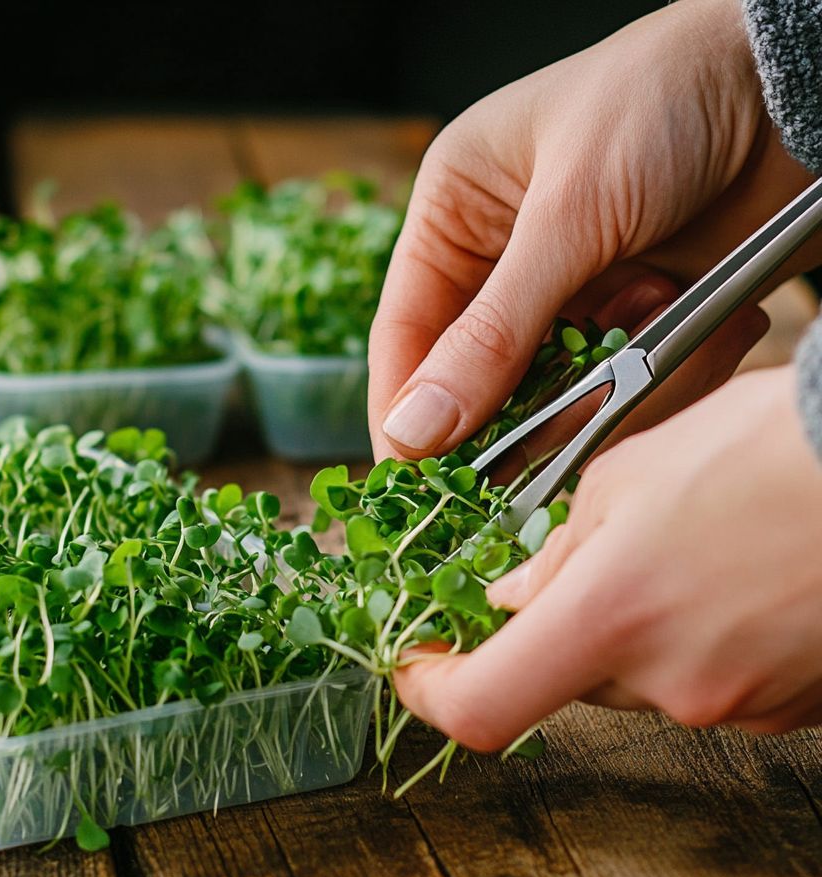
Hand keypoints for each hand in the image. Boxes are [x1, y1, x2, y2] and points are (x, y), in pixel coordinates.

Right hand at [370, 0, 816, 461]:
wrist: (791, 85)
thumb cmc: (662, 102)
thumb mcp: (568, 215)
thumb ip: (492, 334)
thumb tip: (413, 429)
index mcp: (454, 217)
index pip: (406, 335)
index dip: (408, 410)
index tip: (423, 478)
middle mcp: (502, 263)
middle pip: (481, 381)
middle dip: (532, 400)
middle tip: (571, 407)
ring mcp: (573, 297)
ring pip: (560, 397)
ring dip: (611, 376)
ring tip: (657, 303)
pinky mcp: (636, 320)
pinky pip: (626, 389)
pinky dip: (666, 370)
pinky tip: (693, 305)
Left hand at [394, 366, 821, 749]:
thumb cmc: (770, 444)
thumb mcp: (628, 472)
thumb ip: (555, 549)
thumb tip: (515, 595)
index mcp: (610, 618)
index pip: (482, 704)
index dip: (429, 688)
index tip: (415, 661)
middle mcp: (672, 683)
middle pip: (567, 677)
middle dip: (557, 622)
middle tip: (582, 554)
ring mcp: (742, 705)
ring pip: (640, 677)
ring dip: (634, 623)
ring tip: (683, 544)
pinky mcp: (795, 707)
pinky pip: (712, 681)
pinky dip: (698, 637)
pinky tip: (732, 572)